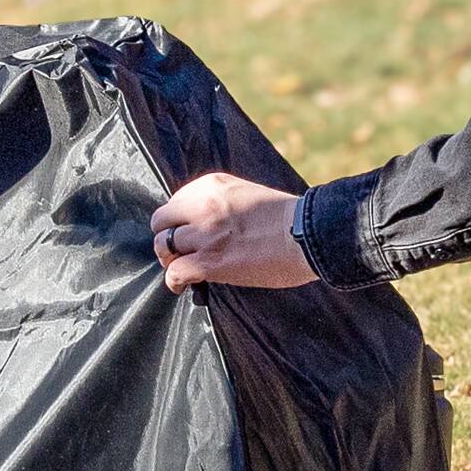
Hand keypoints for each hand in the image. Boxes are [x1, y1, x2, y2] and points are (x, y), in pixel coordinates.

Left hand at [152, 175, 315, 292]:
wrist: (308, 235)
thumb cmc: (288, 219)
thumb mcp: (248, 195)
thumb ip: (223, 203)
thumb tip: (208, 224)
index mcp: (213, 184)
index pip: (176, 201)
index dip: (179, 221)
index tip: (188, 233)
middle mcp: (204, 205)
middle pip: (162, 221)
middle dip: (167, 237)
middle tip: (178, 251)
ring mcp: (205, 233)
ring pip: (163, 245)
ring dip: (169, 259)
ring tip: (180, 267)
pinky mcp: (210, 261)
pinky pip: (175, 271)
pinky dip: (174, 281)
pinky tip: (181, 286)